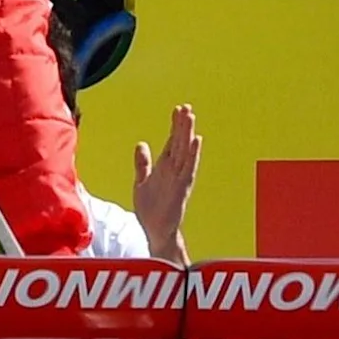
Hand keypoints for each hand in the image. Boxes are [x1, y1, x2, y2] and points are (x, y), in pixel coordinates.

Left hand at [130, 105, 198, 265]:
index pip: (171, 141)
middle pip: (179, 142)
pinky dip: (193, 154)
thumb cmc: (150, 208)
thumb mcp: (141, 182)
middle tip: (186, 106)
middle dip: (183, 125)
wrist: (155, 231)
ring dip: (188, 134)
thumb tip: (141, 144)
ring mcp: (179, 177)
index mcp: (165, 167)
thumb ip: (142, 164)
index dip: (175, 125)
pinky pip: (189, 168)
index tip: (178, 109)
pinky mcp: (182, 188)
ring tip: (191, 117)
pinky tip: (196, 141)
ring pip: (185, 151)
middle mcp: (174, 170)